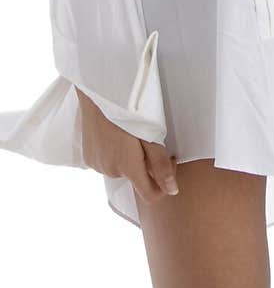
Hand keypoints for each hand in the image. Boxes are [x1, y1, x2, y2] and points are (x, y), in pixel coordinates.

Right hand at [76, 87, 178, 203]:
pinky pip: (107, 162)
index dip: (165, 183)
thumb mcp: (150, 133)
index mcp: (128, 167)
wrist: (98, 91)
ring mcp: (96, 165)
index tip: (169, 159)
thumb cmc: (128, 109)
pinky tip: (116, 134)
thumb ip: (160, 164)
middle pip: (136, 178)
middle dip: (146, 163)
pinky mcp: (87, 158)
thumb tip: (172, 191)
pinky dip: (115, 154)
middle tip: (150, 137)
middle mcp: (110, 171)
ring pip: (121, 169)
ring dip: (129, 158)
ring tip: (130, 132)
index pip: (150, 195)